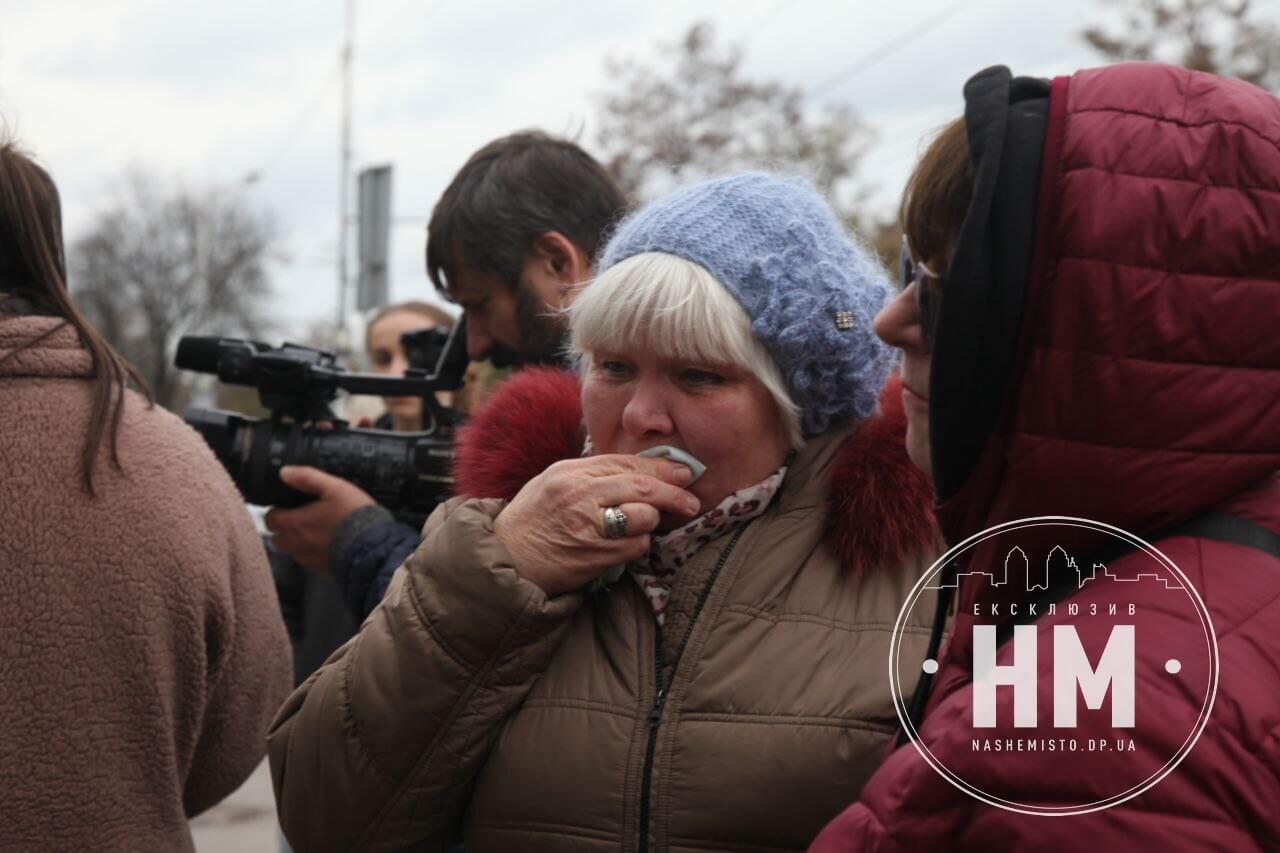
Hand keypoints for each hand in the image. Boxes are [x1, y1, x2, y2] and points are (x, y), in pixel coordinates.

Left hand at [263, 466, 375, 575]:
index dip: (277, 511)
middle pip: (278, 538)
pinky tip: (329, 544)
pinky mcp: (321, 569)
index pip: (270, 519)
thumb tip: (285, 472)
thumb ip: (308, 478)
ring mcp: (309, 559)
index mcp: (296, 523)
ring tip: (317, 532)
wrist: (374, 548)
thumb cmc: (355, 517)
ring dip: (298, 542)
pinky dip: (313, 553)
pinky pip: (308, 561)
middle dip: (285, 528)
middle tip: (301, 519)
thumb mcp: (335, 488)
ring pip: (292, 551)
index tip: (288, 507)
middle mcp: (297, 544)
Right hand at [493, 455, 699, 596]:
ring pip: (643, 517)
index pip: (625, 463)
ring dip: (652, 521)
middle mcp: (580, 494)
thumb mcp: (553, 481)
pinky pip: (635, 545)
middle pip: (642, 487)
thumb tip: (636, 470)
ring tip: (644, 524)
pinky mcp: (595, 555)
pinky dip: (638, 544)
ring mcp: (588, 525)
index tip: (682, 471)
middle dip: (673, 493)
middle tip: (690, 500)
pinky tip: (626, 544)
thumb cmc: (532, 519)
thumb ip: (590, 472)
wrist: (506, 558)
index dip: (660, 466)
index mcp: (570, 471)